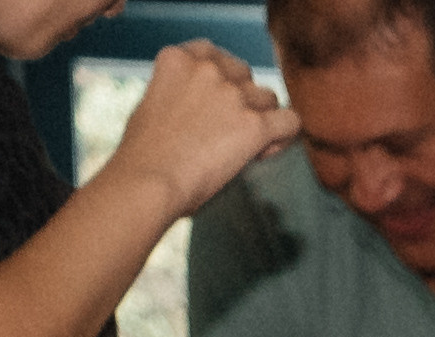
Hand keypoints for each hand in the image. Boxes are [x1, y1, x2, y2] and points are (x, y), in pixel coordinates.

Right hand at [110, 40, 298, 217]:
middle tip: (227, 134)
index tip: (213, 110)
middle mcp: (208, 68)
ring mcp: (233, 94)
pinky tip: (264, 151)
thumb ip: (180, 93)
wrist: (149, 181)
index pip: (215, 56)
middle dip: (242, 102)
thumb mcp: (153, 104)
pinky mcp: (253, 124)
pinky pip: (290, 121)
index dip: (220, 83)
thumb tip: (201, 109)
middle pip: (245, 75)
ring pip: (269, 98)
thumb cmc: (144, 157)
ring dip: (263, 120)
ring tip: (245, 148)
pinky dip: (284, 137)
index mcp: (179, 58)